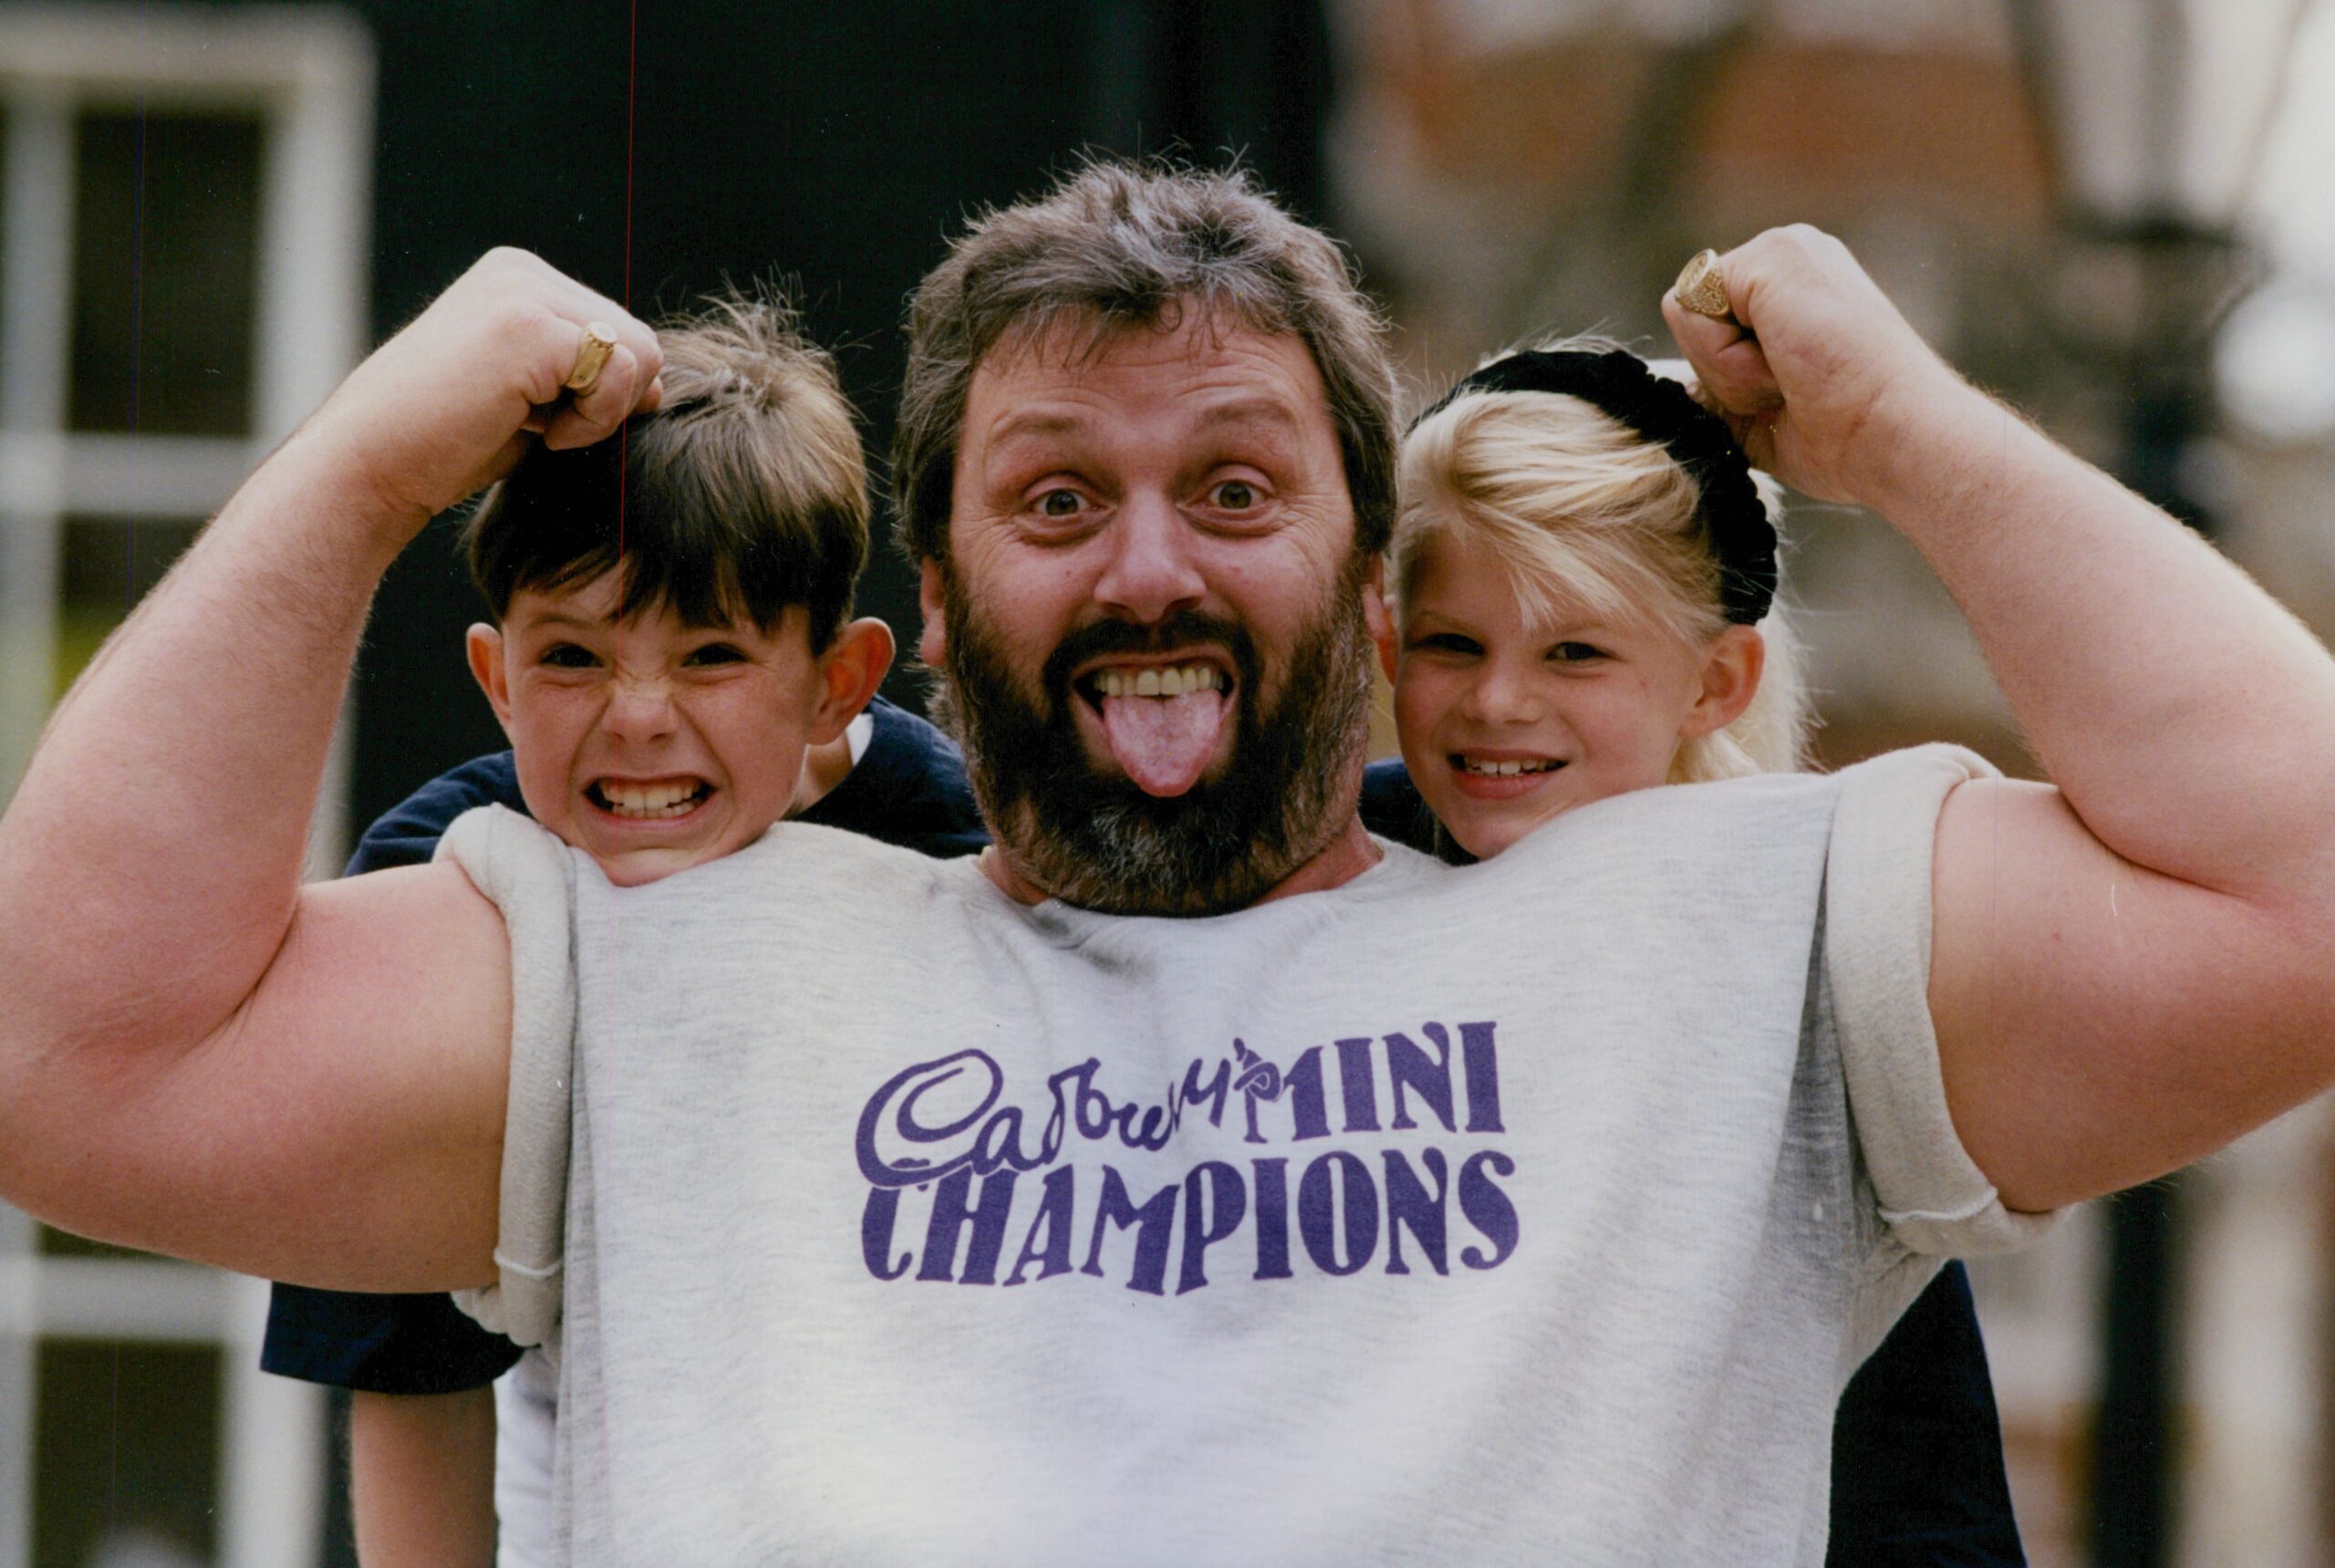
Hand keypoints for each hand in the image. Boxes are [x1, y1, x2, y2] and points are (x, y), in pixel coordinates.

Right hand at [293, 248, 662, 543]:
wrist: (371, 466)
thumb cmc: (445, 446)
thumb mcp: (532, 401)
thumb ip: (588, 378)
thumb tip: (660, 386)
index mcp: (520, 279)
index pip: (619, 334)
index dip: (600, 396)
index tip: (535, 418)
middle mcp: (523, 271)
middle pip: (639, 342)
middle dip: (604, 404)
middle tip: (534, 426)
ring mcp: (525, 291)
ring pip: (640, 356)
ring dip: (599, 414)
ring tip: (532, 425)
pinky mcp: (530, 325)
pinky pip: (620, 373)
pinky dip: (591, 420)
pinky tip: (535, 429)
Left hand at [1660, 226, 1965, 507]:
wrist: (1895, 435)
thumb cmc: (1846, 437)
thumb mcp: (1763, 409)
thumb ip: (1720, 383)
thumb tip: (1678, 385)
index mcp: (1794, 288)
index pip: (1706, 322)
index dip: (1727, 375)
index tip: (1792, 394)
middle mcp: (1790, 255)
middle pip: (1691, 316)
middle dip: (1722, 371)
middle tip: (1791, 389)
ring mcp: (1784, 248)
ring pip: (1688, 313)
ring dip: (1725, 369)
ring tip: (1791, 379)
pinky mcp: (1773, 254)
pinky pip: (1692, 310)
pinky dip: (1725, 359)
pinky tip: (1785, 364)